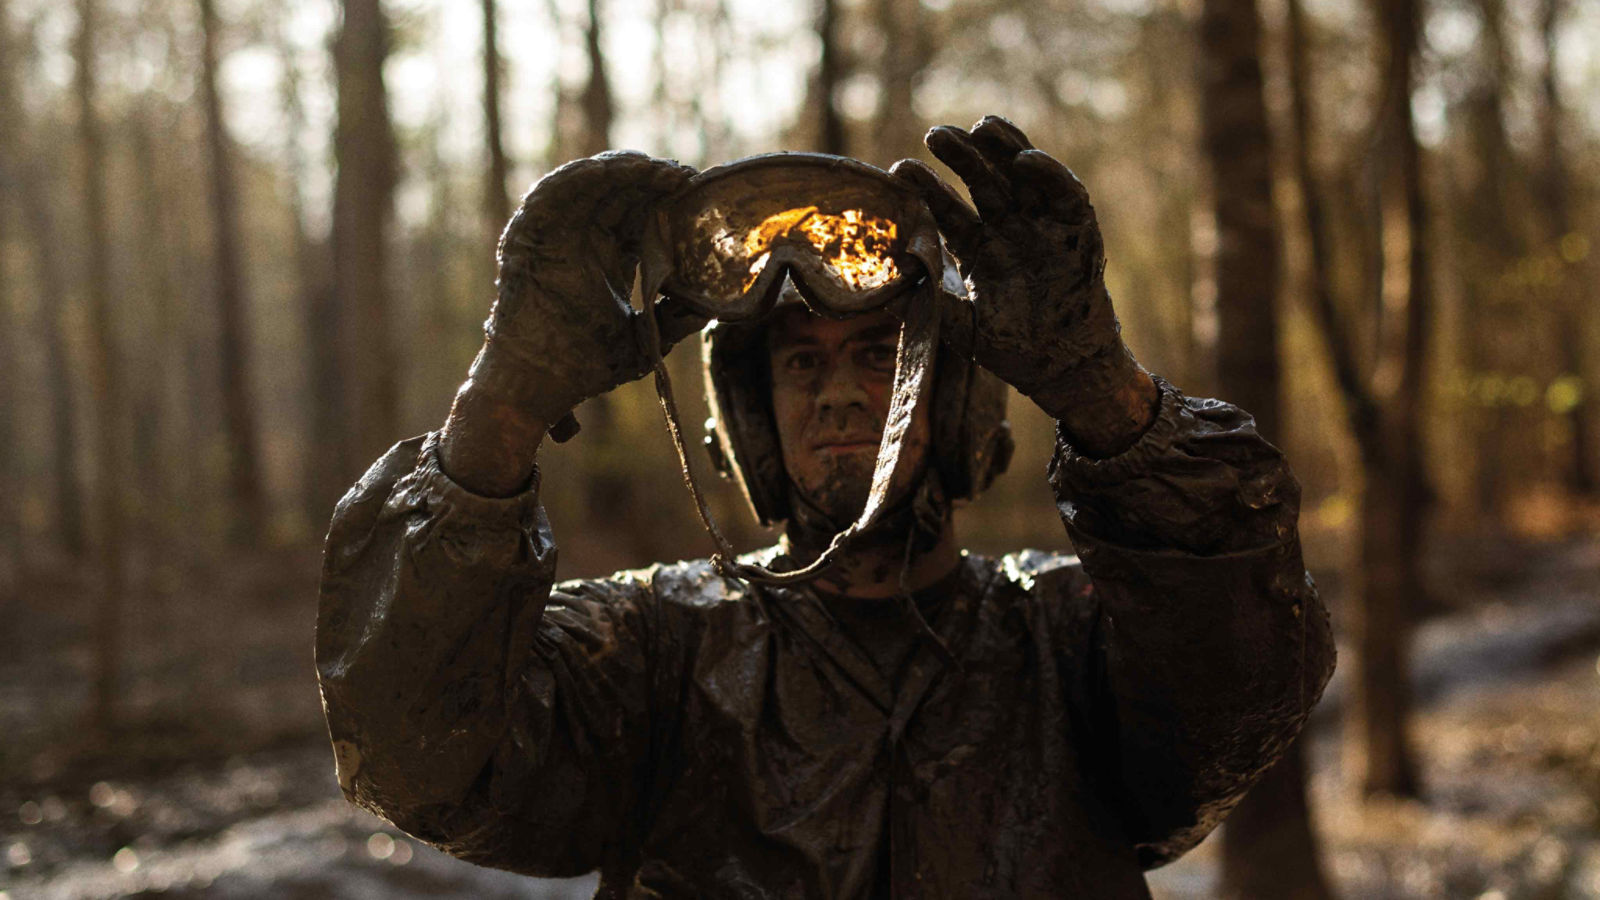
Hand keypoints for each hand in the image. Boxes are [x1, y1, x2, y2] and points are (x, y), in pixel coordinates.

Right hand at [440, 151, 703, 494]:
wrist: (540, 383)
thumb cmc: (585, 366)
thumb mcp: (644, 340)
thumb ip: (677, 319)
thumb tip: (718, 307)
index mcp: (608, 256)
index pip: (640, 213)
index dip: (665, 198)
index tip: (696, 189)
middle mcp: (581, 239)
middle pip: (618, 193)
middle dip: (651, 178)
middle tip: (684, 174)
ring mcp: (552, 235)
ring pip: (586, 186)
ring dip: (621, 171)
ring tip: (656, 167)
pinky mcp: (526, 237)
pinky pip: (549, 195)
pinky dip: (577, 177)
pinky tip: (609, 168)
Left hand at [891, 116, 1156, 454]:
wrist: (1062, 369)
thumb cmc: (1011, 348)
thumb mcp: (964, 328)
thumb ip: (932, 305)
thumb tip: (887, 287)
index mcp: (980, 248)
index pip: (949, 212)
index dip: (927, 190)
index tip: (899, 169)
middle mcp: (1010, 231)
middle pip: (984, 183)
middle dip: (962, 157)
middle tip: (936, 133)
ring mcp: (1044, 229)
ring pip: (1023, 178)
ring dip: (1005, 150)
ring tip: (982, 126)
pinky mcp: (1078, 234)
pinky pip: (1066, 196)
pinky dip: (1050, 176)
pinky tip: (1026, 160)